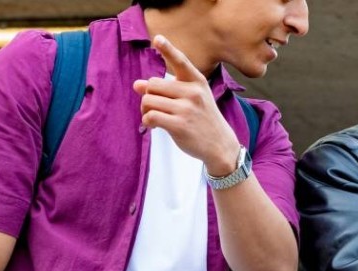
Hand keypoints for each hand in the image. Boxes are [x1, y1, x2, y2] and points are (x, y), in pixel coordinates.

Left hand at [135, 35, 241, 176]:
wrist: (220, 145)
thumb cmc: (202, 119)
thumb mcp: (191, 99)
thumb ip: (166, 90)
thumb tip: (137, 84)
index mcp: (197, 82)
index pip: (181, 62)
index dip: (168, 49)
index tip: (157, 38)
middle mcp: (193, 92)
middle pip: (153, 84)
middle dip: (148, 95)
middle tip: (153, 106)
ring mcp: (186, 109)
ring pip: (148, 100)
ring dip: (145, 110)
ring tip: (154, 117)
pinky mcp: (179, 125)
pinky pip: (150, 116)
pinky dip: (147, 121)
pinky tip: (154, 125)